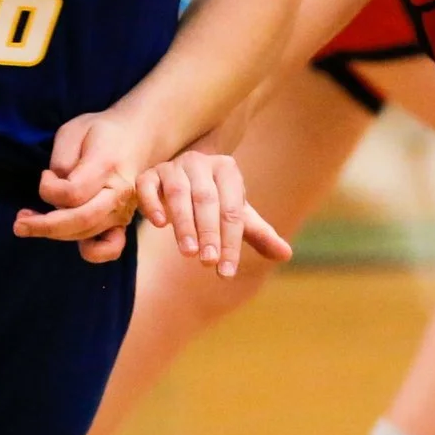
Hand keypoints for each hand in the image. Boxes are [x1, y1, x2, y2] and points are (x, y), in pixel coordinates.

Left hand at [14, 109, 156, 256]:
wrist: (137, 135)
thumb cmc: (99, 131)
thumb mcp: (73, 131)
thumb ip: (61, 162)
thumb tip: (56, 193)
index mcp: (107, 166)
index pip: (72, 193)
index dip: (49, 188)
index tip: (44, 175)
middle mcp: (120, 193)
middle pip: (81, 220)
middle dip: (44, 226)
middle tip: (18, 224)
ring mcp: (124, 211)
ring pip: (86, 234)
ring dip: (53, 234)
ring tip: (28, 222)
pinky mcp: (122, 222)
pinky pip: (110, 249)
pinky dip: (91, 252)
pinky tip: (67, 237)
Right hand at [137, 149, 293, 277]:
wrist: (184, 176)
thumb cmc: (215, 201)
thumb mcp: (236, 215)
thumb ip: (259, 233)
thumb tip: (286, 254)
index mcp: (227, 170)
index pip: (232, 209)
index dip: (231, 242)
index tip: (226, 272)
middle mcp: (201, 163)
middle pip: (207, 200)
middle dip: (209, 233)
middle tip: (209, 263)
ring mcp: (174, 166)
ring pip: (179, 193)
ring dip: (184, 224)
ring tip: (188, 253)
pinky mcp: (150, 174)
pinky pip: (148, 185)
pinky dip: (153, 203)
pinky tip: (160, 224)